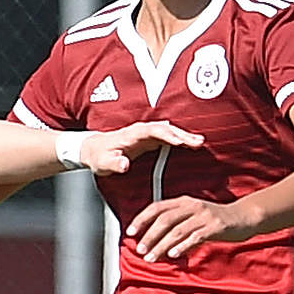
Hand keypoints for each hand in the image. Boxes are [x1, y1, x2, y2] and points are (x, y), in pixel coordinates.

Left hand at [80, 121, 203, 174]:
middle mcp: (141, 131)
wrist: (93, 149)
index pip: (152, 131)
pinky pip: (168, 137)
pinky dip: (180, 139)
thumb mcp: (103, 163)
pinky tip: (192, 144)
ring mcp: (146, 134)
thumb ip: (114, 163)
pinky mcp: (149, 139)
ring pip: (168, 131)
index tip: (180, 142)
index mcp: (131, 134)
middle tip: (198, 142)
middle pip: (165, 128)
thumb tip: (125, 164)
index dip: (166, 135)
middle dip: (182, 134)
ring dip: (184, 135)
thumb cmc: (98, 156)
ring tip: (200, 142)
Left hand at [126, 196, 258, 260]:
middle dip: (149, 236)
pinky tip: (172, 255)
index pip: (156, 207)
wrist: (244, 217)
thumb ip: (176, 225)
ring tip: (151, 257)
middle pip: (164, 220)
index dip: (142, 219)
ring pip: (177, 230)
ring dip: (161, 245)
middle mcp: (191, 205)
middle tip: (139, 249)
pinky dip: (182, 246)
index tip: (130, 232)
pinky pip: (195, 237)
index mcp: (183, 201)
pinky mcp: (215, 226)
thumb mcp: (193, 216)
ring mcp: (203, 215)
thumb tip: (156, 242)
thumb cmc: (215, 219)